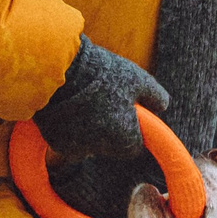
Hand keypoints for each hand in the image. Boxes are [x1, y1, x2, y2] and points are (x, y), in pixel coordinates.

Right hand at [32, 37, 170, 161]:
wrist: (56, 66)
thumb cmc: (102, 72)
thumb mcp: (137, 79)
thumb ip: (156, 96)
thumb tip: (162, 106)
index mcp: (124, 140)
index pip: (133, 146)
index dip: (130, 129)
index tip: (122, 110)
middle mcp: (101, 150)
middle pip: (109, 146)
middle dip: (108, 129)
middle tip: (100, 101)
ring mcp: (75, 148)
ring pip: (87, 144)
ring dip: (86, 129)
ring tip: (82, 100)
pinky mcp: (54, 142)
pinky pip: (66, 139)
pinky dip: (67, 127)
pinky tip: (65, 106)